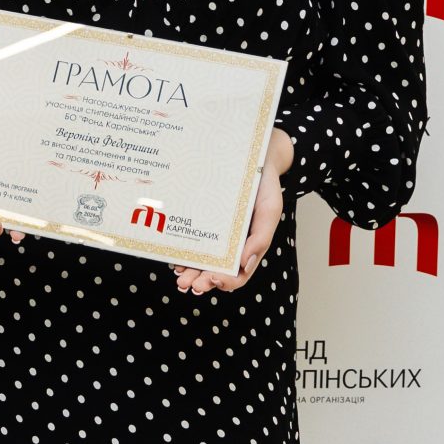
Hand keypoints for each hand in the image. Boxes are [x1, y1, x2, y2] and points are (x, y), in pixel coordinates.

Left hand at [175, 128, 290, 296]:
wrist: (254, 158)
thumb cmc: (265, 187)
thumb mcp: (269, 209)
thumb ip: (261, 237)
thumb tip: (243, 265)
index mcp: (249, 247)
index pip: (238, 273)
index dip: (226, 282)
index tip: (213, 279)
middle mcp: (230, 245)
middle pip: (215, 271)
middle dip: (201, 281)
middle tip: (186, 285)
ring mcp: (214, 234)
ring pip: (200, 260)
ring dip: (190, 272)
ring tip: (179, 277)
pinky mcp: (202, 221)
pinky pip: (190, 240)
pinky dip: (182, 251)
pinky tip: (173, 257)